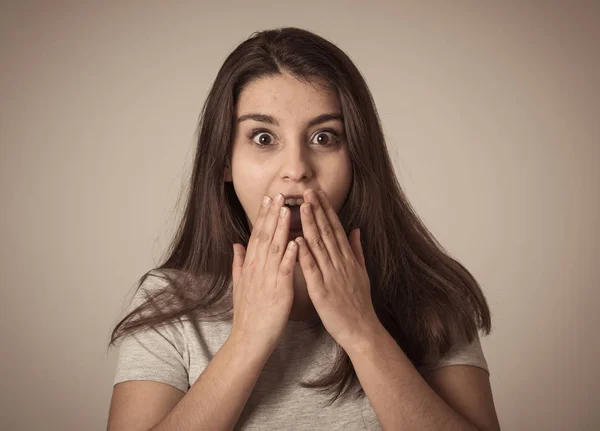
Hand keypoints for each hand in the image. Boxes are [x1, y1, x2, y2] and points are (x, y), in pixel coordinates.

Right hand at [231, 194, 296, 349]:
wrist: (249, 338)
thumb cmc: (248, 313)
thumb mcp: (240, 284)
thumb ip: (239, 262)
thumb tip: (236, 244)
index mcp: (251, 266)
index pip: (257, 235)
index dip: (263, 216)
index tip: (269, 199)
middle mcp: (257, 269)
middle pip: (264, 236)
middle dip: (272, 214)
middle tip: (278, 194)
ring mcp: (267, 279)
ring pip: (274, 249)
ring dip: (281, 228)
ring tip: (287, 210)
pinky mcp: (278, 291)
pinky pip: (284, 270)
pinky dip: (289, 255)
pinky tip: (294, 242)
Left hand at [294, 189, 380, 350]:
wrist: (362, 330)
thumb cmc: (359, 304)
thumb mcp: (362, 273)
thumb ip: (357, 250)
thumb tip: (355, 230)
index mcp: (348, 259)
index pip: (335, 228)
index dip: (327, 210)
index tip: (318, 193)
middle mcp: (341, 263)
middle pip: (328, 232)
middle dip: (318, 210)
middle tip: (308, 191)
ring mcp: (332, 276)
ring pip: (320, 246)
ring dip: (311, 225)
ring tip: (303, 207)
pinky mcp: (322, 291)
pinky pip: (312, 269)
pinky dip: (305, 254)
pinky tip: (298, 240)